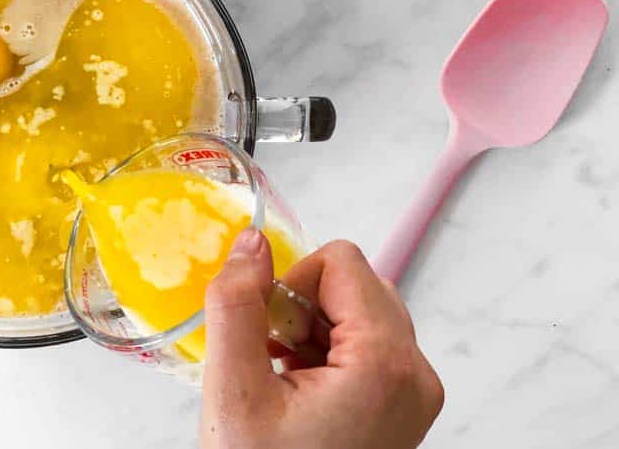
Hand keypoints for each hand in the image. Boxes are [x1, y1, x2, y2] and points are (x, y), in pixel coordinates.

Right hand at [201, 232, 442, 448]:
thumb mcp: (233, 389)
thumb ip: (237, 304)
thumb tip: (250, 243)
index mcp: (385, 365)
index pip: (343, 262)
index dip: (291, 283)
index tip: (265, 331)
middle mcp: (415, 375)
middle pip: (357, 284)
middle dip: (302, 307)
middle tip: (269, 356)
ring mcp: (414, 394)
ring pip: (360, 312)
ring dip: (310, 330)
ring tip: (280, 377)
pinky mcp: (402, 406)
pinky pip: (366, 346)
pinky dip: (324, 353)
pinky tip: (295, 389)